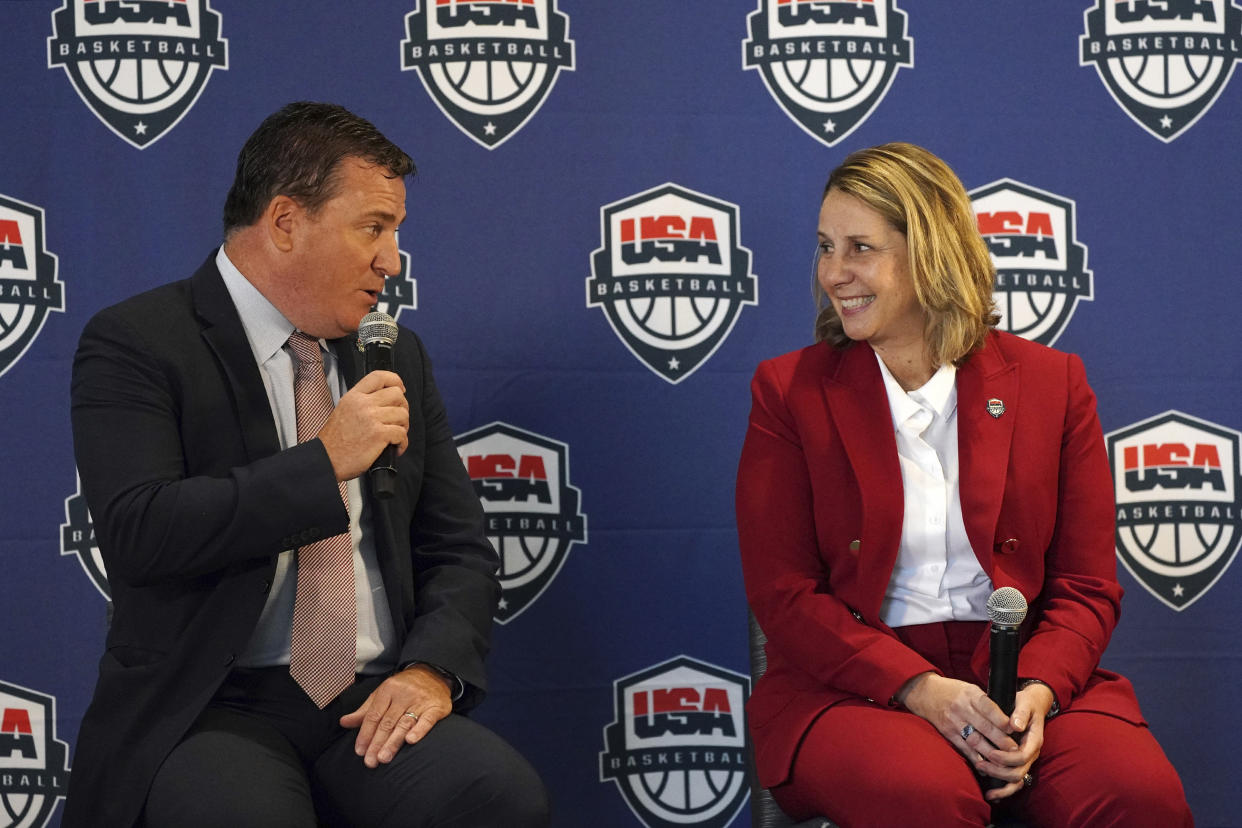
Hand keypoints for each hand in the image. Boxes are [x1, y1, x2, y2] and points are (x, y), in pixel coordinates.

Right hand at [317, 370, 408, 481]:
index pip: (379, 377)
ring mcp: (372, 418)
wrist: (326, 459)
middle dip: (403, 407)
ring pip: (403, 414)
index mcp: (354, 397)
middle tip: (398, 419)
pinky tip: (395, 447)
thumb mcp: (343, 410)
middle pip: (397, 394)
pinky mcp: (379, 435)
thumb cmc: (334, 441)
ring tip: (395, 435)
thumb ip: (361, 402)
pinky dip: (402, 443)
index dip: (395, 380)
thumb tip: (384, 401)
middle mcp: (363, 404)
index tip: (401, 389)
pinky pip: (402, 434)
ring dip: (403, 426)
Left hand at [339, 664, 452, 768]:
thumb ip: (365, 711)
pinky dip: (419, 730)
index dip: (365, 734)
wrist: (433, 674)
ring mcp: (420, 701)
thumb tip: (343, 722)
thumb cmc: (403, 688)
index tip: (360, 751)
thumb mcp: (382, 694)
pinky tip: (411, 741)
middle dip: (377, 743)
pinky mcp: (436, 707)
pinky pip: (427, 720)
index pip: (374, 715)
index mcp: (388, 690)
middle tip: (370, 761)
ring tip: (384, 758)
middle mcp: (404, 694)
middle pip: (387, 722)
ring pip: (404, 723)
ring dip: (393, 742)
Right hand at [895, 672, 1017, 766]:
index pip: (988, 707)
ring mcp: (953, 722)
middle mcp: (961, 708)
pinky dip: (975, 758)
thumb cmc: (952, 691)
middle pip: (984, 726)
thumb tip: (1008, 720)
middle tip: (1015, 750)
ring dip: (990, 753)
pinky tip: (985, 766)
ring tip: (1004, 761)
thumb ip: (986, 703)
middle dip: (1001, 740)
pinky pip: (963, 748)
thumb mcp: (969, 689)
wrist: (925, 692)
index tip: (1014, 729)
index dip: (1001, 719)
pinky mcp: (947, 733)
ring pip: (974, 740)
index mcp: (970, 694)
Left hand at [979, 681, 1054, 801]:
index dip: (1006, 757)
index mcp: (1034, 740)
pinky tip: (989, 793)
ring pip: (1016, 780)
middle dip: (998, 770)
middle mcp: (1031, 753)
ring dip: (998, 780)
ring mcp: (1026, 760)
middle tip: (980, 763)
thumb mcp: (1024, 703)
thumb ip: (1021, 713)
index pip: (1023, 756)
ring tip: (980, 772)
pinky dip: (1002, 790)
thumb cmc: (1026, 704)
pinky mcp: (1018, 763)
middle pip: (1018, 772)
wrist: (1032, 706)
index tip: (990, 753)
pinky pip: (1013, 782)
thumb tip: (1015, 725)